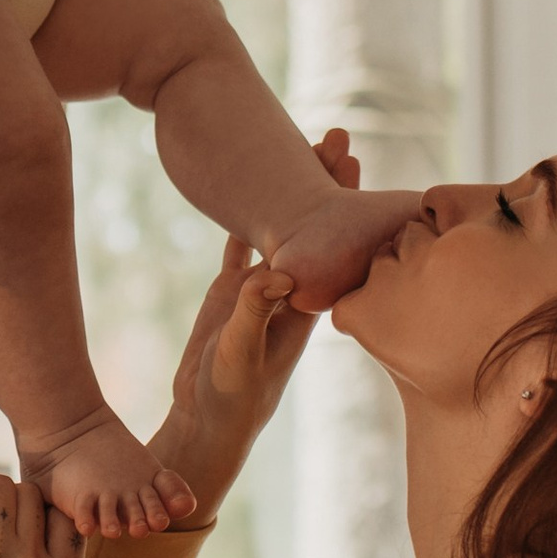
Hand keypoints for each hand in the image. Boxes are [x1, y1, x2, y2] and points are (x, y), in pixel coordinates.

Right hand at [145, 129, 358, 519]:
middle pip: (314, 226)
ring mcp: (261, 291)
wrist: (207, 422)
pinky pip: (242, 248)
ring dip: (289, 193)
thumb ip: (254, 315)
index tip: (349, 160)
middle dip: (324, 182)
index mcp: (305, 305)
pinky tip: (245, 191)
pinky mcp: (230, 296)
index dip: (342, 201)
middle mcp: (290, 292)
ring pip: (280, 230)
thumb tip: (276, 274)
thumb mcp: (241, 356)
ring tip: (301, 147)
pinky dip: (246, 220)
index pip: (331, 241)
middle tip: (337, 135)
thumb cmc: (231, 398)